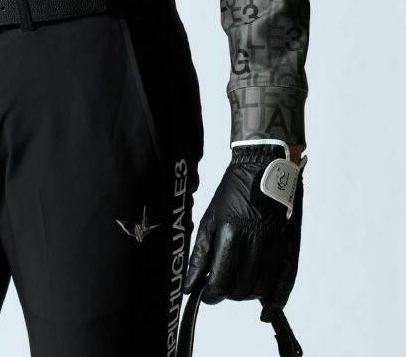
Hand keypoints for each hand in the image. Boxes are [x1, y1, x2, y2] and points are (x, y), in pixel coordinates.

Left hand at [183, 144, 304, 318]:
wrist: (264, 168)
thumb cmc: (234, 191)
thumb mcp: (210, 218)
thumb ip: (200, 254)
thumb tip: (188, 286)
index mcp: (232, 234)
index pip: (220, 282)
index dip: (210, 295)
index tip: (206, 294)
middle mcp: (255, 244)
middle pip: (239, 289)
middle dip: (227, 293)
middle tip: (221, 285)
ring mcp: (275, 248)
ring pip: (259, 289)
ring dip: (246, 294)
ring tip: (237, 284)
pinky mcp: (290, 249)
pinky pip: (285, 285)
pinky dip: (275, 302)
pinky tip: (265, 311)